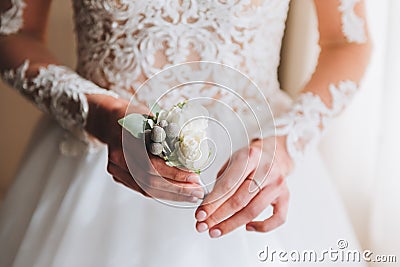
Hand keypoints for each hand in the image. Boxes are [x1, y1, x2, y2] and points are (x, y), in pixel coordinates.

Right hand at [85, 94, 204, 202]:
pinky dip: (160, 192)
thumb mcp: (152, 118)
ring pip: (145, 189)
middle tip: (197, 191)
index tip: (193, 177)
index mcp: (128, 140)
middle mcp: (119, 156)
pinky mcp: (117, 174)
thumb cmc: (133, 115)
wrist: (108, 119)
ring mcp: (116, 168)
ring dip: (171, 194)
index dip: (174, 174)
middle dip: (177, 189)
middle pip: (149, 181)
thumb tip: (191, 150)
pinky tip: (175, 193)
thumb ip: (166, 134)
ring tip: (190, 195)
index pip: (152, 165)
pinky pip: (141, 188)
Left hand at [194, 136, 292, 236]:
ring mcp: (277, 184)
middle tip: (203, 225)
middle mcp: (266, 170)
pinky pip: (277, 218)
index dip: (212, 203)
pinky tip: (247, 227)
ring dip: (231, 224)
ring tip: (216, 230)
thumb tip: (207, 205)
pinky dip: (261, 227)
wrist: (275, 154)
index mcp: (250, 156)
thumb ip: (221, 181)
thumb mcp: (232, 161)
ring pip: (253, 211)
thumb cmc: (250, 159)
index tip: (200, 214)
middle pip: (239, 201)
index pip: (228, 186)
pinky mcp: (285, 196)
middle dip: (218, 216)